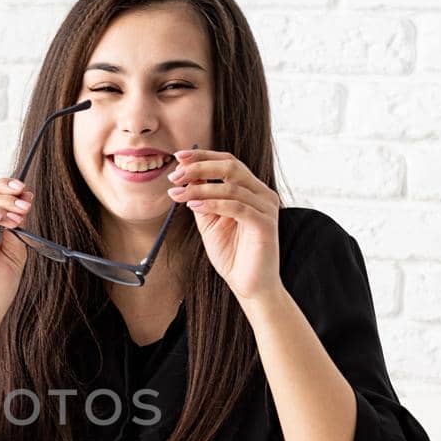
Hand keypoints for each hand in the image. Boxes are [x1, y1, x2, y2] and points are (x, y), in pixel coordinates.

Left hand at [166, 150, 281, 302]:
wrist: (249, 284)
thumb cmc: (232, 254)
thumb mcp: (209, 222)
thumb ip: (201, 199)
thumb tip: (186, 178)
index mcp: (251, 190)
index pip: (228, 162)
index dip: (203, 156)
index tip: (178, 157)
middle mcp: (262, 194)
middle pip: (231, 166)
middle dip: (199, 167)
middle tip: (174, 175)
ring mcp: (266, 207)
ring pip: (231, 186)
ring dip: (200, 187)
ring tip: (178, 193)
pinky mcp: (265, 224)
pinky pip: (237, 207)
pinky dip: (212, 203)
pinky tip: (193, 205)